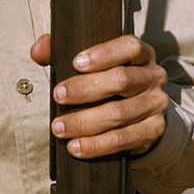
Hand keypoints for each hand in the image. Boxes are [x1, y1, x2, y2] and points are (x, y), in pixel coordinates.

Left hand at [30, 33, 167, 157]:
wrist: (140, 111)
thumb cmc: (108, 79)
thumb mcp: (90, 62)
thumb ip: (60, 51)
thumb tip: (38, 49)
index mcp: (140, 53)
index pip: (129, 46)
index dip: (103, 54)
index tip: (76, 63)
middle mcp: (152, 76)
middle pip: (122, 80)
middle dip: (85, 89)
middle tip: (58, 96)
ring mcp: (156, 104)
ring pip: (120, 114)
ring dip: (85, 122)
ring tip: (59, 127)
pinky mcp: (153, 130)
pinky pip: (124, 139)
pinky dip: (97, 145)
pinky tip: (77, 146)